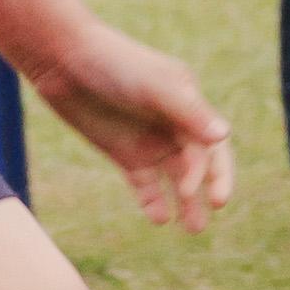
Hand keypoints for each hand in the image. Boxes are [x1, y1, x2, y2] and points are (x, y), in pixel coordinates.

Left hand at [31, 22, 233, 228]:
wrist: (65, 61)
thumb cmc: (114, 64)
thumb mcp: (153, 86)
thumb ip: (188, 111)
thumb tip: (224, 135)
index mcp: (189, 105)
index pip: (211, 147)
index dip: (210, 173)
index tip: (194, 193)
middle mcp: (174, 125)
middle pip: (198, 166)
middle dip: (204, 193)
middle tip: (202, 224)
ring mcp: (150, 141)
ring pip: (175, 180)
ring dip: (186, 203)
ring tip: (192, 229)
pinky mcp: (125, 154)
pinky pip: (146, 184)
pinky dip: (154, 202)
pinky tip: (159, 219)